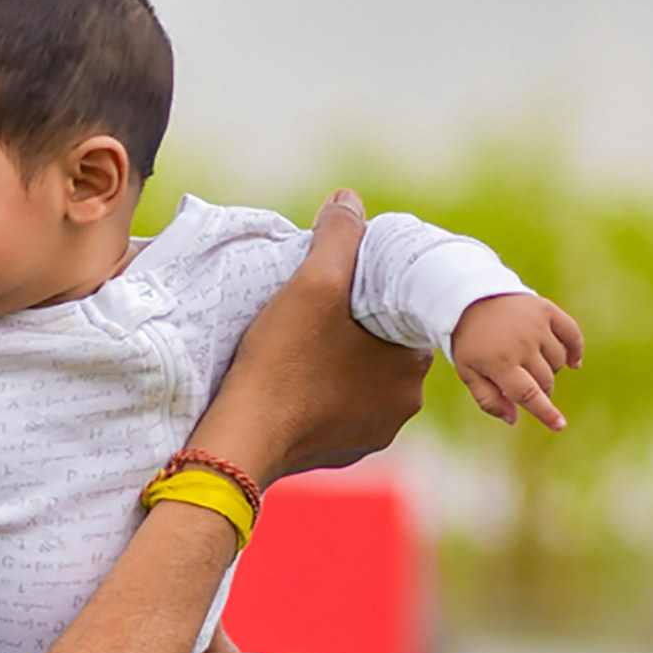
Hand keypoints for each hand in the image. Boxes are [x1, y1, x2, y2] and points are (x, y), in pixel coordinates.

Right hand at [197, 190, 429, 485]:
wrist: (241, 440)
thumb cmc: (282, 360)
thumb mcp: (312, 284)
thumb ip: (338, 237)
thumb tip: (349, 200)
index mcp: (411, 363)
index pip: (403, 314)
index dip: (373, 295)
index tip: (340, 289)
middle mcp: (404, 404)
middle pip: (384, 347)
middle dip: (357, 330)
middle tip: (317, 315)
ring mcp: (374, 433)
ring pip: (364, 381)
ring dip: (341, 364)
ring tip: (303, 348)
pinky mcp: (344, 452)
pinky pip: (341, 412)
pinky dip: (323, 397)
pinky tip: (295, 384)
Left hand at [451, 292, 583, 430]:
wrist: (470, 300)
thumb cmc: (471, 342)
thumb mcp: (468, 373)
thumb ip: (488, 399)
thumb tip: (513, 419)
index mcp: (499, 363)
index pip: (528, 394)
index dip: (545, 412)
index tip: (560, 425)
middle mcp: (520, 344)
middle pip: (545, 381)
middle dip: (539, 389)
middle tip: (525, 383)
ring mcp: (536, 326)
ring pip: (558, 361)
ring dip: (550, 369)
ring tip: (531, 363)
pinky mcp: (546, 310)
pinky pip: (572, 335)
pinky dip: (575, 350)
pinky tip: (572, 363)